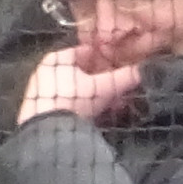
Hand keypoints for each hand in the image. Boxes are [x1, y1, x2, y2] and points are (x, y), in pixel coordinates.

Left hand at [21, 48, 140, 125]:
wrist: (48, 131)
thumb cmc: (75, 100)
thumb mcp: (104, 88)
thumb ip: (123, 78)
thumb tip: (143, 71)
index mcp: (58, 58)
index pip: (84, 52)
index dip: (103, 59)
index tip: (116, 67)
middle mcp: (46, 71)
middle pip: (79, 73)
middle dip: (100, 81)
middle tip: (117, 90)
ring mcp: (40, 92)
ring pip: (73, 90)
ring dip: (92, 97)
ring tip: (110, 107)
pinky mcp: (39, 111)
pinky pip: (65, 104)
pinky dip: (79, 108)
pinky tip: (93, 118)